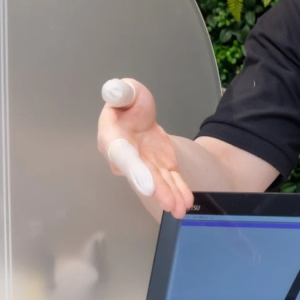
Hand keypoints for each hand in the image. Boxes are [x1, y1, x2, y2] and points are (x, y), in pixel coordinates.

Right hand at [97, 78, 192, 218]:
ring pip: (157, 181)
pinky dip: (179, 191)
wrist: (139, 116)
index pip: (122, 155)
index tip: (145, 184)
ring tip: (179, 209)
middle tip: (168, 202)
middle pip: (142, 174)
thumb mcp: (126, 91)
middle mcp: (127, 157)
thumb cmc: (128, 103)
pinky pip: (170, 181)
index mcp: (113, 137)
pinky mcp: (160, 167)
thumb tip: (115, 90)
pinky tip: (186, 202)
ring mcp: (145, 165)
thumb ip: (121, 92)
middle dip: (156, 189)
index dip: (134, 170)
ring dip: (169, 195)